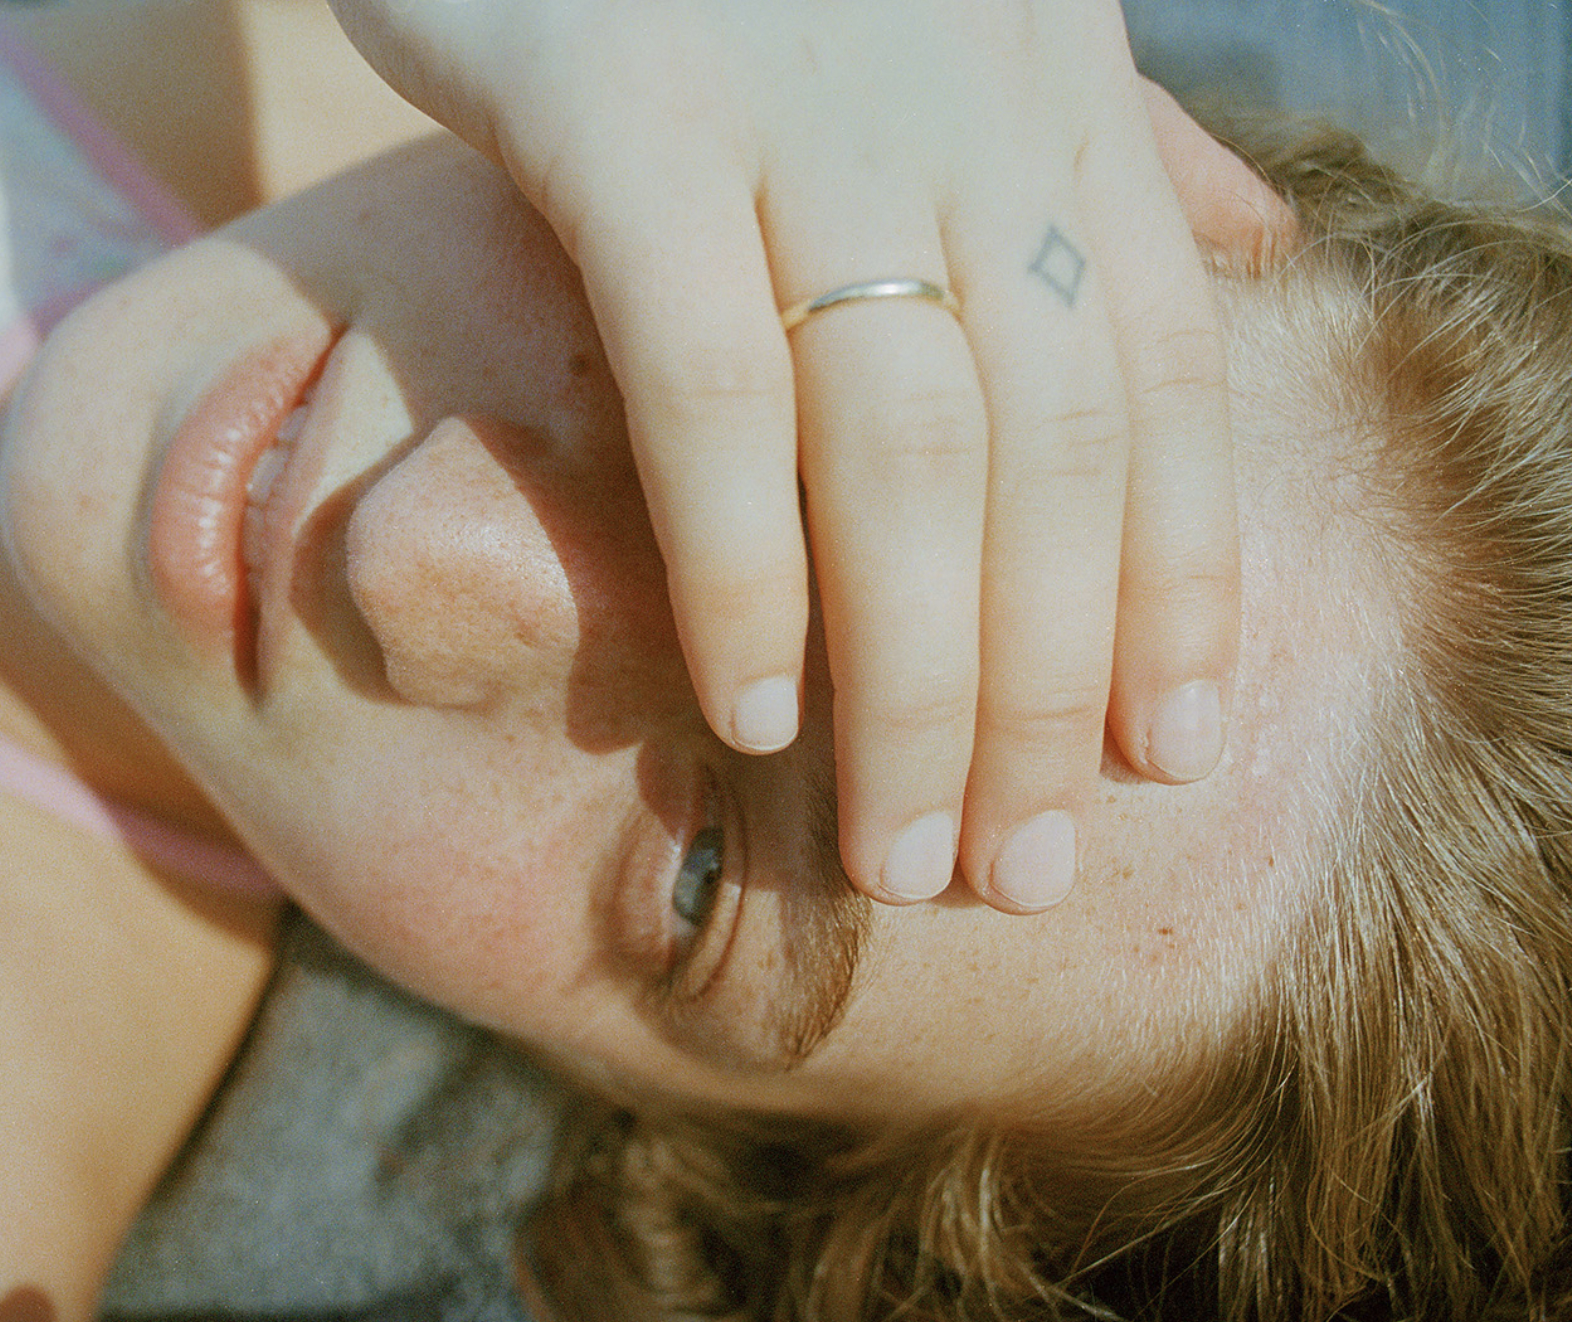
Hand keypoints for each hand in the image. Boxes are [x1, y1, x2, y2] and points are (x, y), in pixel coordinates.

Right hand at [328, 0, 1293, 911]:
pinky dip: (742, 561)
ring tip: (906, 848)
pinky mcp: (624, 112)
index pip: (1164, 381)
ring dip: (919, 677)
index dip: (1180, 582)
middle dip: (1052, 688)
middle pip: (1052, 455)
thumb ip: (1107, 141)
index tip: (1169, 757)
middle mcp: (966, 104)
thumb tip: (1242, 259)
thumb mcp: (962, 17)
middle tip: (1020, 873)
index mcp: (1054, 89)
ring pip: (908, 449)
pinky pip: (714, 384)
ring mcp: (803, 109)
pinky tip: (747, 703)